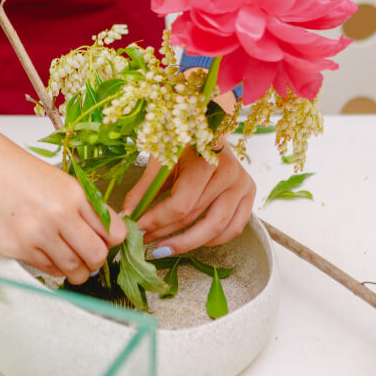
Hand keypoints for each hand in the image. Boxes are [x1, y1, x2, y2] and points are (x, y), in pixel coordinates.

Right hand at [0, 97, 127, 283]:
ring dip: (75, 269)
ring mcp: (37, 235)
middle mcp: (60, 215)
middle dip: (95, 260)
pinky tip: (45, 252)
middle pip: (98, 257)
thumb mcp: (57, 180)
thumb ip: (82, 207)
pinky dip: (52, 267)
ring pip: (74, 270)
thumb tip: (104, 235)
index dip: (112, 241)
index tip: (104, 240)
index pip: (116, 233)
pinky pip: (48, 271)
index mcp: (75, 194)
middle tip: (86, 255)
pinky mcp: (17, 249)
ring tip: (66, 257)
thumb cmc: (12, 168)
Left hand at [121, 143, 255, 254]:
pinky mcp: (249, 196)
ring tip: (162, 248)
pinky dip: (212, 240)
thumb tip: (126, 216)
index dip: (156, 221)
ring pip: (215, 229)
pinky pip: (233, 229)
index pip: (181, 204)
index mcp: (206, 159)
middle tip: (144, 240)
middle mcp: (230, 173)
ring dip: (186, 244)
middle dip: (164, 233)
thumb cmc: (182, 140)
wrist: (209, 128)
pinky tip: (191, 241)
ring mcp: (243, 186)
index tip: (136, 229)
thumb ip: (144, 188)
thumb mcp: (160, 158)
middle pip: (194, 217)